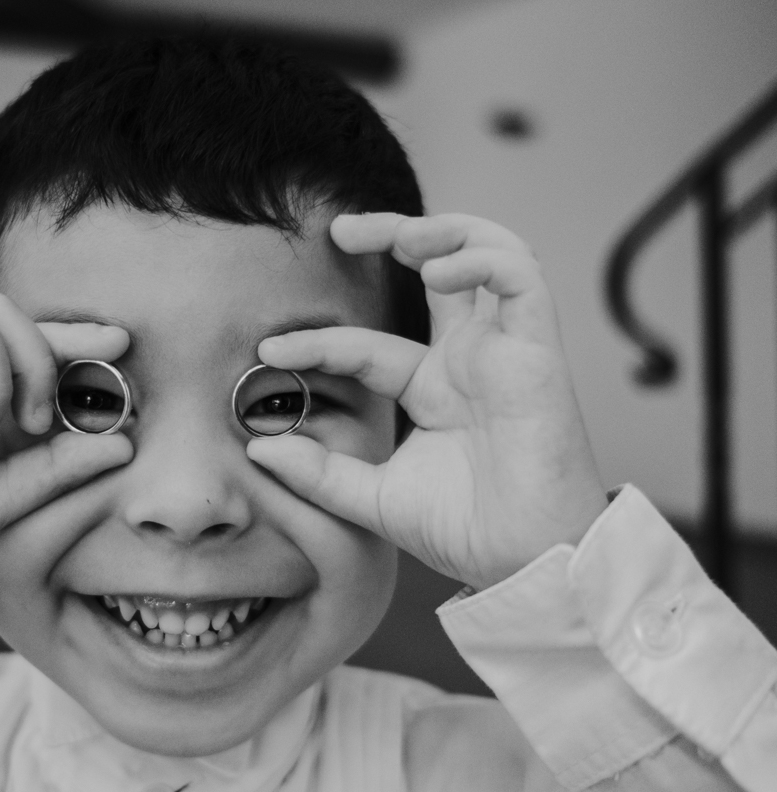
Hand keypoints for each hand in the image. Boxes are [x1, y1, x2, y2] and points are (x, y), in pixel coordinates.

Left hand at [247, 213, 606, 589]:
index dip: (317, 341)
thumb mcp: (373, 499)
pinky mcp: (539, 350)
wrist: (525, 565)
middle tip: (338, 231)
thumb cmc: (465, 532)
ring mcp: (502, 352)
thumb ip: (319, 473)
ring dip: (442, 230)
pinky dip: (481, 257)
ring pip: (485, 255)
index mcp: (432, 390)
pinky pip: (520, 277)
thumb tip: (257, 449)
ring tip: (397, 236)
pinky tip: (437, 268)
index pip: (365, 347)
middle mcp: (467, 361)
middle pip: (436, 271)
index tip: (269, 350)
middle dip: (392, 235)